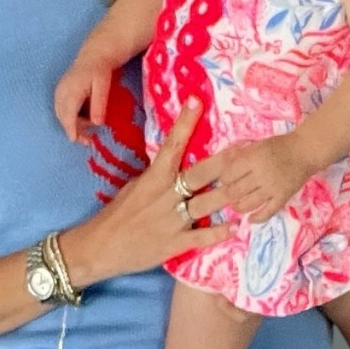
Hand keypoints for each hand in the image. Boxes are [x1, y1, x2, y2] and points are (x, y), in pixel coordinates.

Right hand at [55, 38, 126, 141]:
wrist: (93, 55)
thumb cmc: (100, 71)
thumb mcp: (103, 86)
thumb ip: (99, 104)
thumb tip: (97, 123)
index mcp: (72, 90)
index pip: (68, 114)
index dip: (71, 129)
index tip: (75, 140)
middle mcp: (61, 91)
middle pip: (63, 117)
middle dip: (73, 130)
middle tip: (87, 140)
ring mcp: (58, 92)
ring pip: (61, 114)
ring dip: (72, 124)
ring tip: (88, 129)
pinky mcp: (59, 92)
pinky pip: (62, 109)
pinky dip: (71, 117)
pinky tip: (83, 118)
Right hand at [62, 101, 232, 285]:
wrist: (99, 247)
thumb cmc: (116, 215)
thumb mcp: (134, 188)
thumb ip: (157, 176)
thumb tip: (172, 159)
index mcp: (153, 178)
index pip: (171, 145)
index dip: (185, 123)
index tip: (197, 101)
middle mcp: (165, 196)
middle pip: (198, 174)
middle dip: (223, 162)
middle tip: (246, 149)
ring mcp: (171, 221)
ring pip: (205, 205)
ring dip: (228, 195)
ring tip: (251, 187)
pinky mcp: (173, 244)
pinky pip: (200, 237)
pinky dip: (219, 233)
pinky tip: (236, 227)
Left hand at [208, 132, 314, 224]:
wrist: (305, 151)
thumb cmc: (280, 145)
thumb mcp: (258, 145)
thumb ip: (242, 156)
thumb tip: (224, 167)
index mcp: (253, 159)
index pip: (230, 174)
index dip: (224, 179)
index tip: (224, 181)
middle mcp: (261, 175)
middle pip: (236, 190)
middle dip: (228, 194)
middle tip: (228, 194)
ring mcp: (272, 188)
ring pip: (249, 203)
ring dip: (239, 207)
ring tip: (236, 206)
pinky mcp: (282, 197)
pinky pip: (268, 212)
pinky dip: (258, 218)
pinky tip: (251, 219)